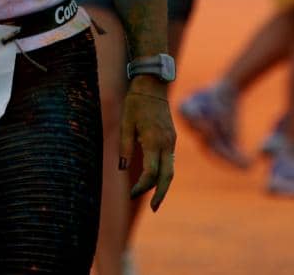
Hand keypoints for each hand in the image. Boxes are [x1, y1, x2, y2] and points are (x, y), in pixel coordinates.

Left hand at [121, 77, 175, 210]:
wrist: (153, 85)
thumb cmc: (136, 102)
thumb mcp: (125, 122)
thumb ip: (125, 146)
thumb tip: (122, 168)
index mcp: (153, 140)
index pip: (151, 172)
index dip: (142, 186)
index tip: (132, 193)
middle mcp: (166, 143)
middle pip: (167, 176)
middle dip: (161, 194)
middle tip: (154, 209)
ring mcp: (171, 140)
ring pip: (171, 170)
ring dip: (164, 186)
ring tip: (155, 200)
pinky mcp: (171, 138)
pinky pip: (170, 161)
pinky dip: (165, 174)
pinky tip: (157, 181)